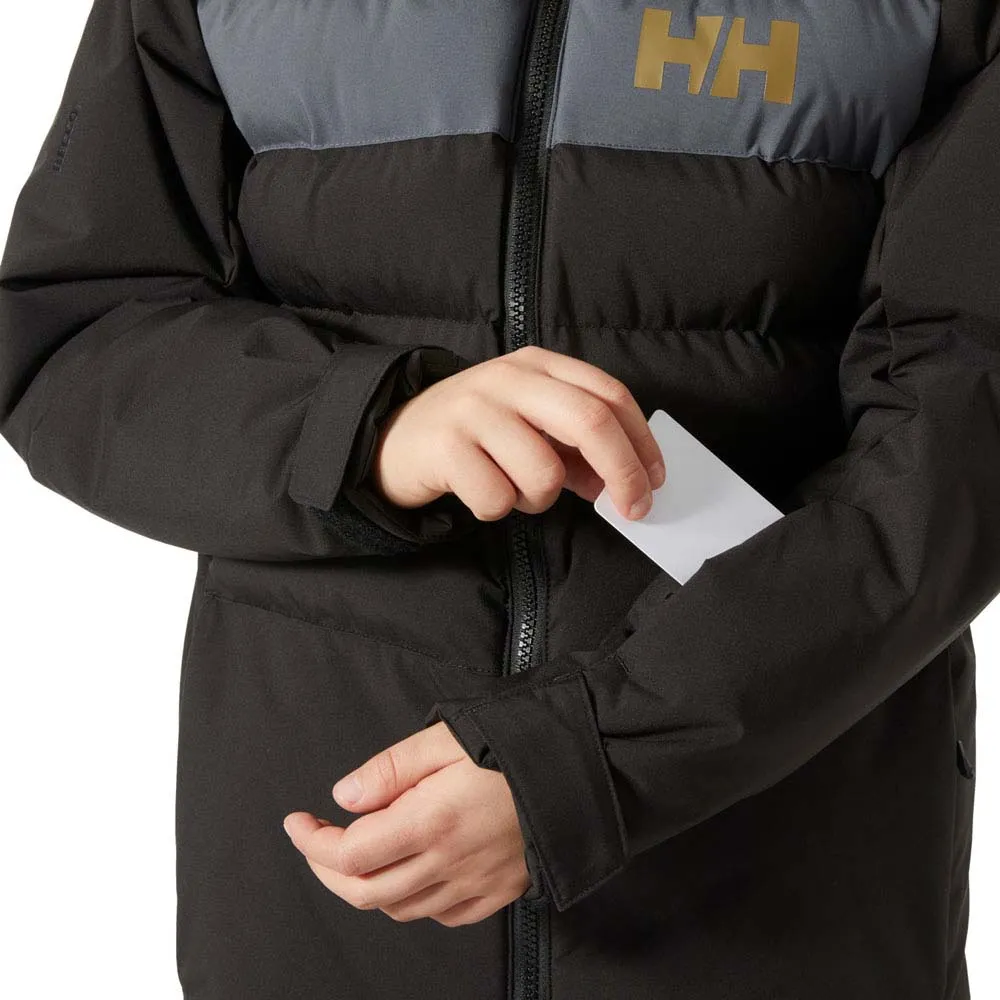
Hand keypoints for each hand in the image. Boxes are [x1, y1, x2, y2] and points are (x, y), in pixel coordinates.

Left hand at [282, 722, 531, 925]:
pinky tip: (412, 874)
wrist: (578, 767)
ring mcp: (475, 884)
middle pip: (365, 891)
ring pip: (399, 909)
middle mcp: (449, 863)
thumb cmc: (512, 745)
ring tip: (360, 854)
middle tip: (316, 841)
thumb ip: (389, 768)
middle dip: (327, 870)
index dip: (312, 842)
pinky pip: (442, 916)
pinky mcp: (498, 892)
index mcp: (430, 822)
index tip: (298, 822)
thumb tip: (344, 796)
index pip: (349, 853)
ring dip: (367, 886)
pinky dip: (413, 902)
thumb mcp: (445, 738)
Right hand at [372, 345, 666, 521]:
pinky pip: (499, 500)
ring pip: (544, 475)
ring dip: (538, 499)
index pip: (609, 395)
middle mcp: (508, 379)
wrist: (394, 435)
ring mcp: (474, 410)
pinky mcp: (446, 447)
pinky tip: (478, 490)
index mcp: (537, 365)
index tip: (655, 479)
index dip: (642, 441)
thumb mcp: (529, 426)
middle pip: (590, 423)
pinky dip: (497, 509)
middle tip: (635, 509)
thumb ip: (577, 448)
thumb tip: (626, 484)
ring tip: (511, 487)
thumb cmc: (476, 435)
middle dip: (623, 473)